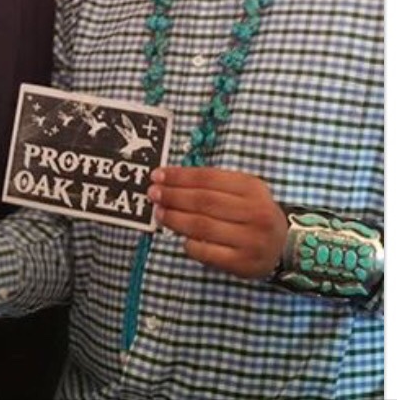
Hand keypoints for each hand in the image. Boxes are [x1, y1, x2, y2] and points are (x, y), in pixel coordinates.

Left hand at [148, 166, 287, 277]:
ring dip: (176, 219)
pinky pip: (208, 253)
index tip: (158, 174)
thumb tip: (172, 181)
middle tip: (153, 193)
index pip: (208, 178)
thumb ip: (214, 185)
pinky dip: (190, 244)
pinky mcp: (243, 264)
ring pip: (203, 226)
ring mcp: (249, 240)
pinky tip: (180, 238)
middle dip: (173, 196)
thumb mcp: (244, 191)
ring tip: (160, 213)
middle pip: (203, 201)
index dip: (180, 176)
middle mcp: (253, 212)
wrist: (286, 245)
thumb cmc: (255, 213)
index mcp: (252, 188)